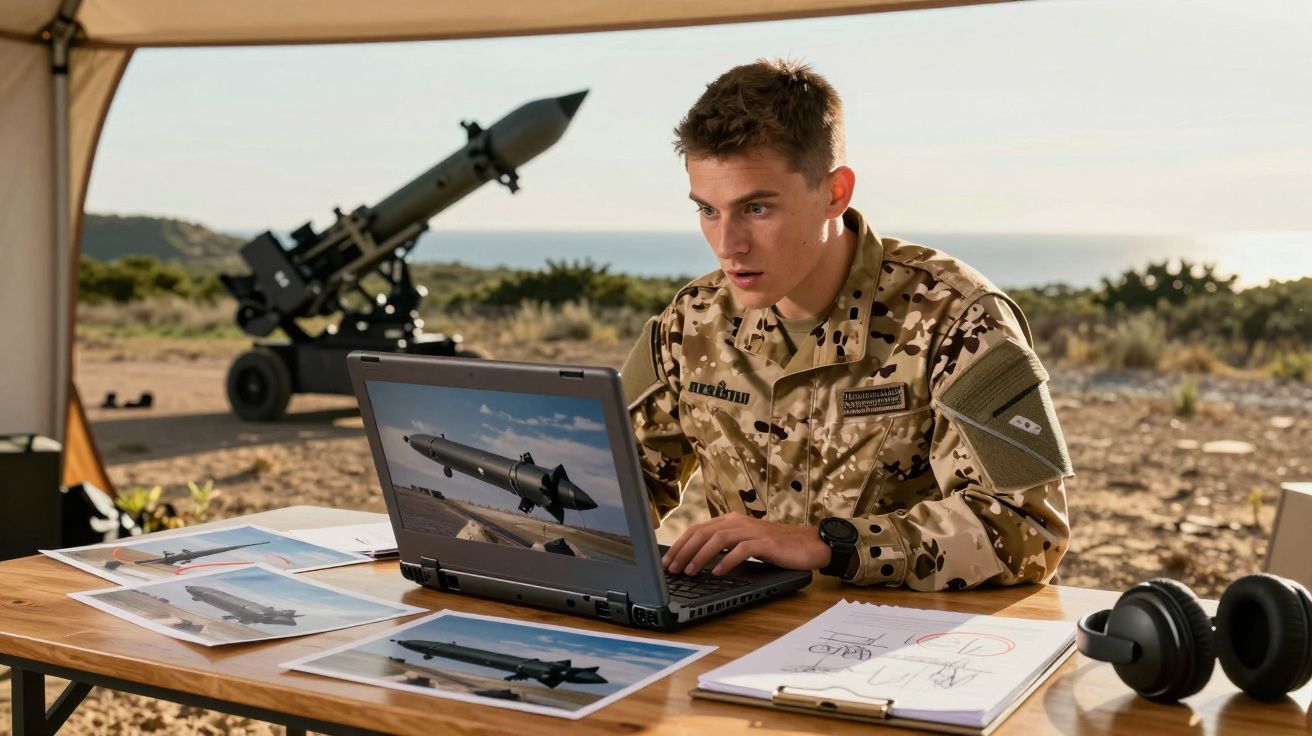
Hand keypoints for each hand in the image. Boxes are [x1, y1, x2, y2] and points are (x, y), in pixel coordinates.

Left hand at [662, 512, 830, 575]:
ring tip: (690, 572)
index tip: (667, 561)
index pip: (698, 529)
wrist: (808, 544)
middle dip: (684, 551)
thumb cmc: (776, 546)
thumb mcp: (745, 542)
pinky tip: (718, 573)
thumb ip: (725, 545)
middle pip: (703, 533)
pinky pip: (741, 550)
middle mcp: (739, 522)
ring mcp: (752, 531)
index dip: (680, 544)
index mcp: (731, 520)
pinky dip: (726, 561)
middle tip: (672, 569)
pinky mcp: (765, 542)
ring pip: (718, 539)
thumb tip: (697, 559)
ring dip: (700, 556)